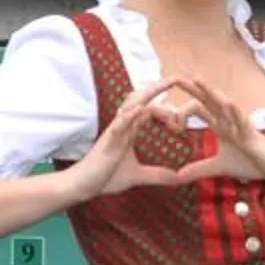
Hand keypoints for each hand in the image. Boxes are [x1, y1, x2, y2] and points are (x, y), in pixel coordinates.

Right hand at [61, 80, 202, 202]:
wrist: (81, 186)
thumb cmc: (105, 177)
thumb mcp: (138, 176)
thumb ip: (158, 175)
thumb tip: (180, 179)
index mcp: (130, 130)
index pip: (149, 109)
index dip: (167, 108)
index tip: (183, 120)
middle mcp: (123, 126)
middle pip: (141, 99)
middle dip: (159, 87)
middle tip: (178, 78)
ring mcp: (115, 131)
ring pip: (131, 105)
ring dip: (149, 95)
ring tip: (165, 83)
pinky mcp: (107, 141)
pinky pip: (118, 124)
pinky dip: (129, 116)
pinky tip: (140, 109)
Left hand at [156, 78, 264, 189]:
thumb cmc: (250, 162)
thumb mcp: (218, 167)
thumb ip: (198, 169)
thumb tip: (177, 176)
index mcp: (219, 125)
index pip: (198, 109)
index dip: (181, 111)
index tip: (170, 124)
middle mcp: (227, 120)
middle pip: (207, 99)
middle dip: (191, 88)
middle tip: (174, 77)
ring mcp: (239, 124)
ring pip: (223, 104)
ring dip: (210, 92)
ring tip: (197, 80)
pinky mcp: (250, 132)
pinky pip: (242, 118)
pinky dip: (233, 110)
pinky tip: (226, 102)